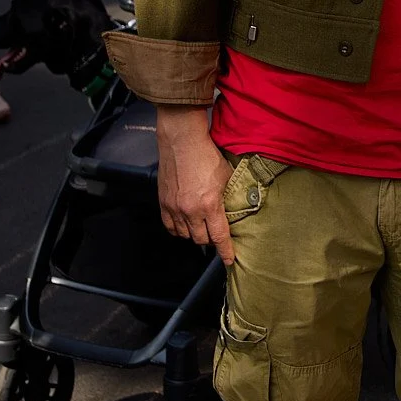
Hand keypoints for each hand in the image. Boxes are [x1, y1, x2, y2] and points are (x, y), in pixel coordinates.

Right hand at [157, 109, 234, 263]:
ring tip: (201, 225)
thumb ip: (230, 197)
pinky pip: (170, 226)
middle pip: (201, 239)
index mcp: (209, 204)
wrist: (181, 141)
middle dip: (210, 239)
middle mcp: (190, 210)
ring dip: (195, 234)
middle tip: (216, 233)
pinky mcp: (163, 203)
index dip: (226, 252)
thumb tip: (236, 208)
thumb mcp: (227, 176)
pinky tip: (185, 223)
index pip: (219, 237)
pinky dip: (178, 229)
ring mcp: (174, 208)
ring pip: (185, 235)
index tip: (230, 260)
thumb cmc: (206, 155)